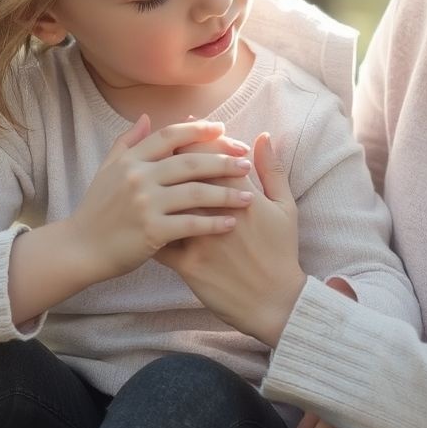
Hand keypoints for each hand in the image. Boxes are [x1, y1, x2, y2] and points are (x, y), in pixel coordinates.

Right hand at [67, 116, 254, 282]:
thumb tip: (146, 116)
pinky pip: (191, 224)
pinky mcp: (151, 231)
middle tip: (246, 162)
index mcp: (131, 160)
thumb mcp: (107, 170)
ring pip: (196, 192)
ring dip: (227, 193)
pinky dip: (214, 223)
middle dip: (223, 160)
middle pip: (190, 161)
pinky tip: (232, 223)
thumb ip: (127, 142)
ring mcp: (145, 204)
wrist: (79, 248)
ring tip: (250, 197)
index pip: (170, 135)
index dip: (199, 130)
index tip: (223, 129)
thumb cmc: (97, 209)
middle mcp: (138, 177)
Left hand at [156, 133, 305, 346]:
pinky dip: (149, 228)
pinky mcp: (188, 265)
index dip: (196, 137)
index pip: (212, 155)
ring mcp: (200, 241)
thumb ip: (272, 169)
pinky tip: (140, 219)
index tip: (187, 125)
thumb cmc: (281, 252)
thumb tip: (262, 136)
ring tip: (147, 179)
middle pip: (184, 175)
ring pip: (168, 206)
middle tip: (161, 146)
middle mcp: (218, 215)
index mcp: (243, 196)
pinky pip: (160, 243)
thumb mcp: (285, 208)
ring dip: (155, 190)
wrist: (275, 302)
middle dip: (171, 156)